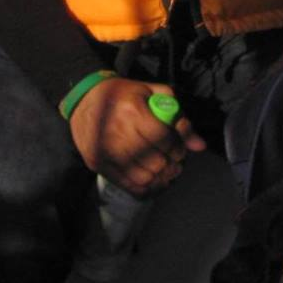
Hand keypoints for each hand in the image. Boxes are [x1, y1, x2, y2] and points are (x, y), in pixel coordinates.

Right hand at [67, 78, 203, 193]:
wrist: (83, 100)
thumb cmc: (122, 94)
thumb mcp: (152, 94)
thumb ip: (178, 117)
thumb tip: (199, 146)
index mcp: (132, 111)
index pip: (163, 138)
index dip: (177, 147)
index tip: (179, 148)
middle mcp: (118, 133)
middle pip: (155, 162)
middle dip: (171, 164)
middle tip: (174, 162)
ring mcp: (106, 152)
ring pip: (144, 178)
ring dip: (160, 178)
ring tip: (165, 172)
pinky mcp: (98, 164)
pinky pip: (128, 185)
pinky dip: (145, 188)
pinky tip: (152, 180)